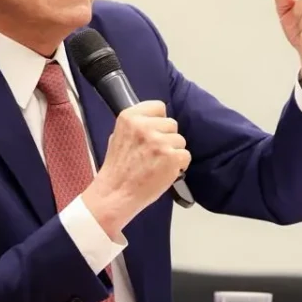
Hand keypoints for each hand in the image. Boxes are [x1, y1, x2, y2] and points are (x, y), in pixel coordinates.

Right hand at [82, 101, 189, 235]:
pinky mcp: (171, 157)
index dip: (159, 121)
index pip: (158, 107)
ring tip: (157, 164)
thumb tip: (156, 120)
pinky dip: (179, 165)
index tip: (154, 131)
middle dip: (166, 138)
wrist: (116, 194)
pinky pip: (185, 155)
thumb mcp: (118, 136)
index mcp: (130, 117)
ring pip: (180, 140)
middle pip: (171, 124)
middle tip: (153, 153)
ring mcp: (158, 141)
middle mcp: (144, 126)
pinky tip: (165, 171)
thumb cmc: (118, 169)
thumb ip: (137, 125)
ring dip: (173, 152)